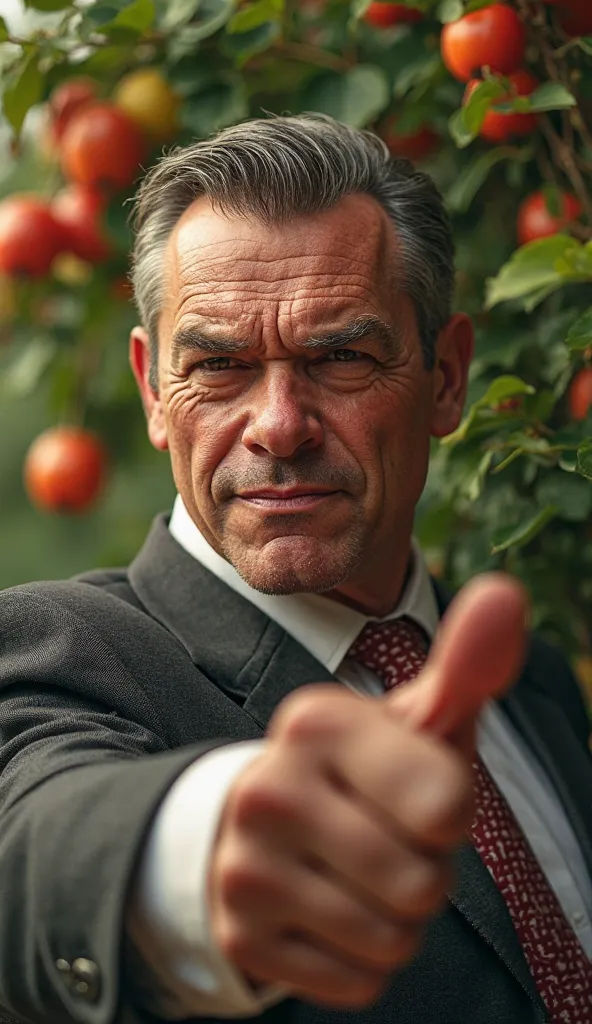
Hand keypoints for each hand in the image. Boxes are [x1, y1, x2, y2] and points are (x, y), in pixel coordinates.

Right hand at [208, 574, 526, 1008]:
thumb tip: (507, 593)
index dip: (447, 810)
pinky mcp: (241, 937)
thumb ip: (462, 665)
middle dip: (422, 871)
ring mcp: (245, 866)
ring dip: (393, 920)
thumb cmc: (356, 771)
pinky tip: (325, 913)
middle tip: (379, 839)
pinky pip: (357, 983)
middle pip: (421, 884)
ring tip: (353, 876)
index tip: (410, 791)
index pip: (444, 805)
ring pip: (392, 940)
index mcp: (315, 722)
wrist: (248, 827)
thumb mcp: (408, 720)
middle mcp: (269, 787)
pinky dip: (359, 960)